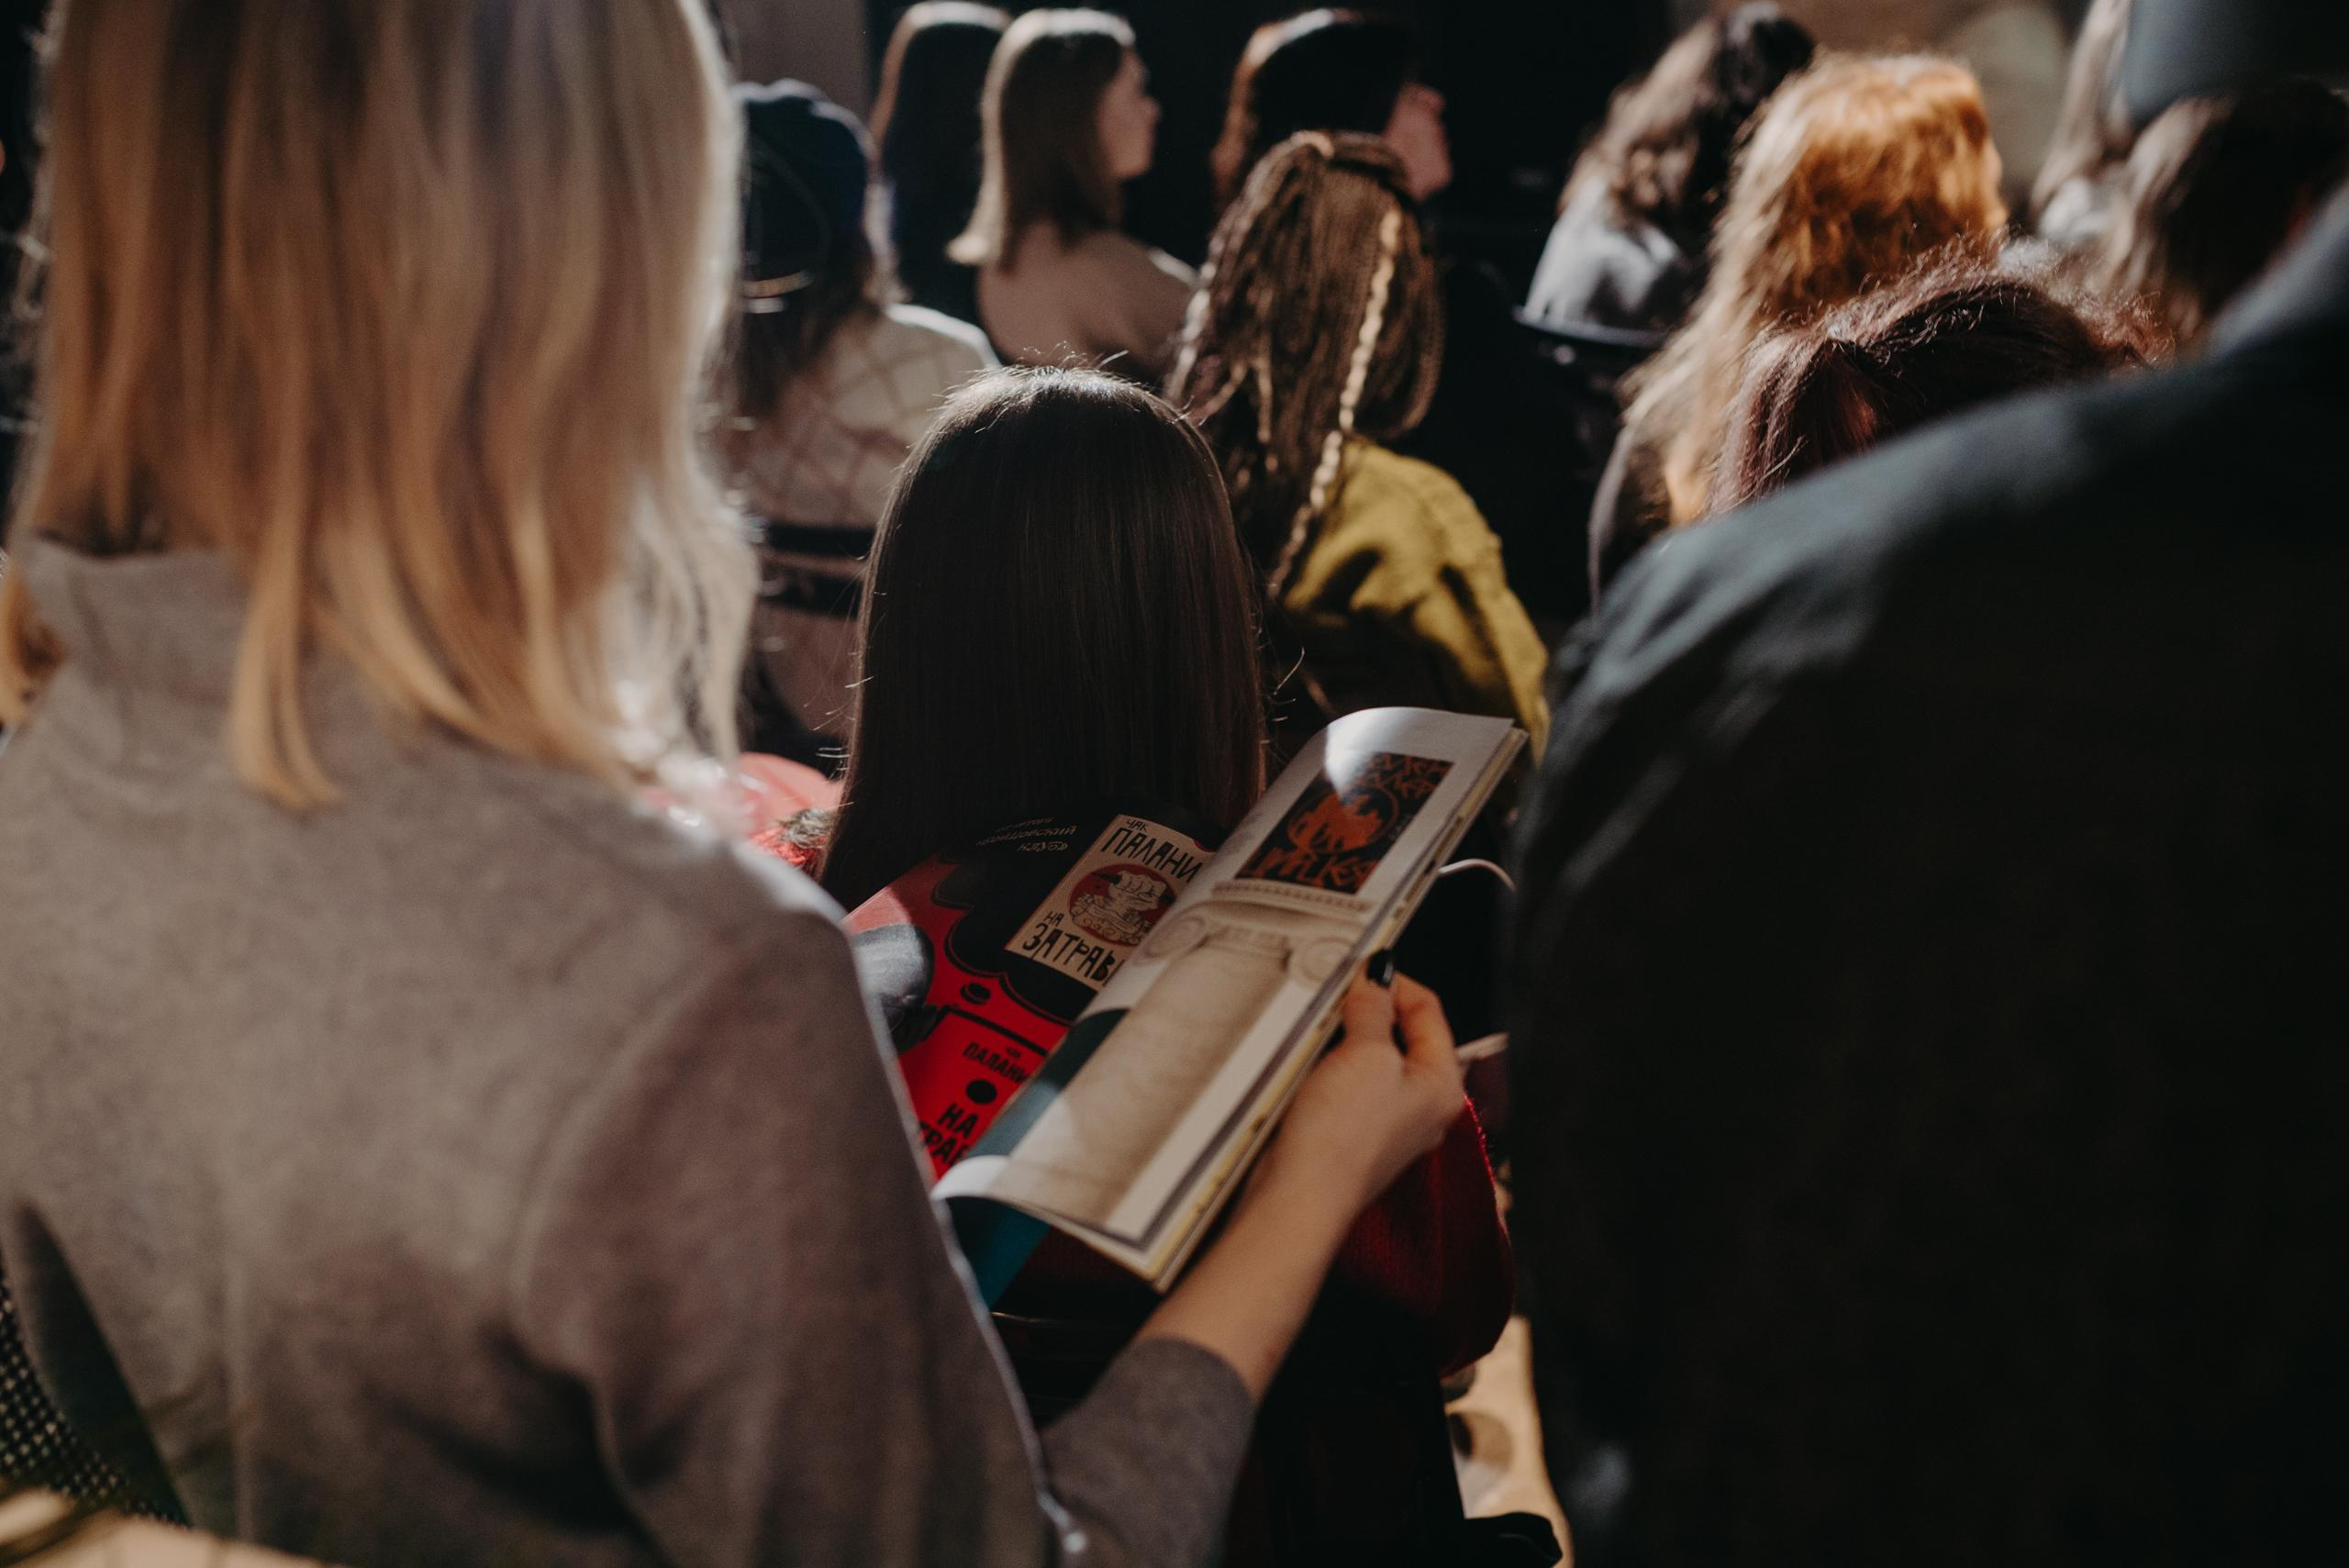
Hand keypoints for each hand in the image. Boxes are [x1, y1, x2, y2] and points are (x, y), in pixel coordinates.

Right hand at [1254, 971, 1465, 1217]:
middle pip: (1402, 1035)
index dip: (1395, 981)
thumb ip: (1373, 1009)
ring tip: (1320, 1025)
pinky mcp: (1355, 1136)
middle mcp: (1423, 1107)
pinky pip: (1349, 1086)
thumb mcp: (1364, 1054)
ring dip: (1346, 1038)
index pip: (1429, 1011)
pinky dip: (1332, 1067)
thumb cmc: (1341, 1139)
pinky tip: (1311, 1063)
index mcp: (1443, 1085)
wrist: (1299, 1197)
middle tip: (1337, 992)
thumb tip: (1377, 977)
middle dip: (1369, 1010)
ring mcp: (1389, 1124)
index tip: (1362, 965)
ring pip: (1373, 1060)